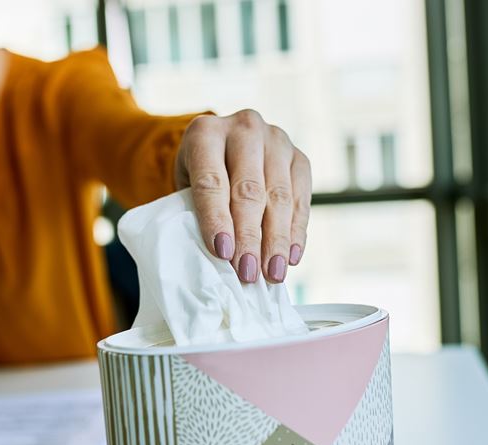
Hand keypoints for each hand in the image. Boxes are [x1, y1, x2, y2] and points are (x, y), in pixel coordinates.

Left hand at [175, 110, 311, 283]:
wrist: (224, 146)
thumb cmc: (199, 174)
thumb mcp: (185, 185)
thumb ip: (195, 211)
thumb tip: (217, 257)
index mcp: (205, 132)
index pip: (211, 181)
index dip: (217, 219)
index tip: (223, 253)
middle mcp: (244, 128)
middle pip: (248, 190)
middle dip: (249, 237)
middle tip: (247, 272)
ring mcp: (276, 140)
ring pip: (279, 196)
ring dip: (276, 240)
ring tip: (272, 273)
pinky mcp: (299, 157)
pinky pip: (302, 197)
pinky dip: (296, 231)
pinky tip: (290, 256)